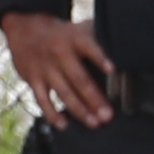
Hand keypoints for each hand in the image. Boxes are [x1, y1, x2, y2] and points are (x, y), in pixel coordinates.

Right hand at [2, 13, 116, 127]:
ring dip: (79, 109)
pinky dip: (52, 113)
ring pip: (63, 92)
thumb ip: (99, 38)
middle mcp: (60, 55)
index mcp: (75, 40)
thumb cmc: (62, 33)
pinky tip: (63, 125)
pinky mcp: (33, 79)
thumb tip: (127, 49)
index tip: (112, 70)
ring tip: (94, 123)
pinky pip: (42, 99)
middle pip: (79, 79)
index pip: (89, 48)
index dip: (100, 58)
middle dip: (94, 98)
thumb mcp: (80, 28)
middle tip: (107, 115)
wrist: (25, 29)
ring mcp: (46, 69)